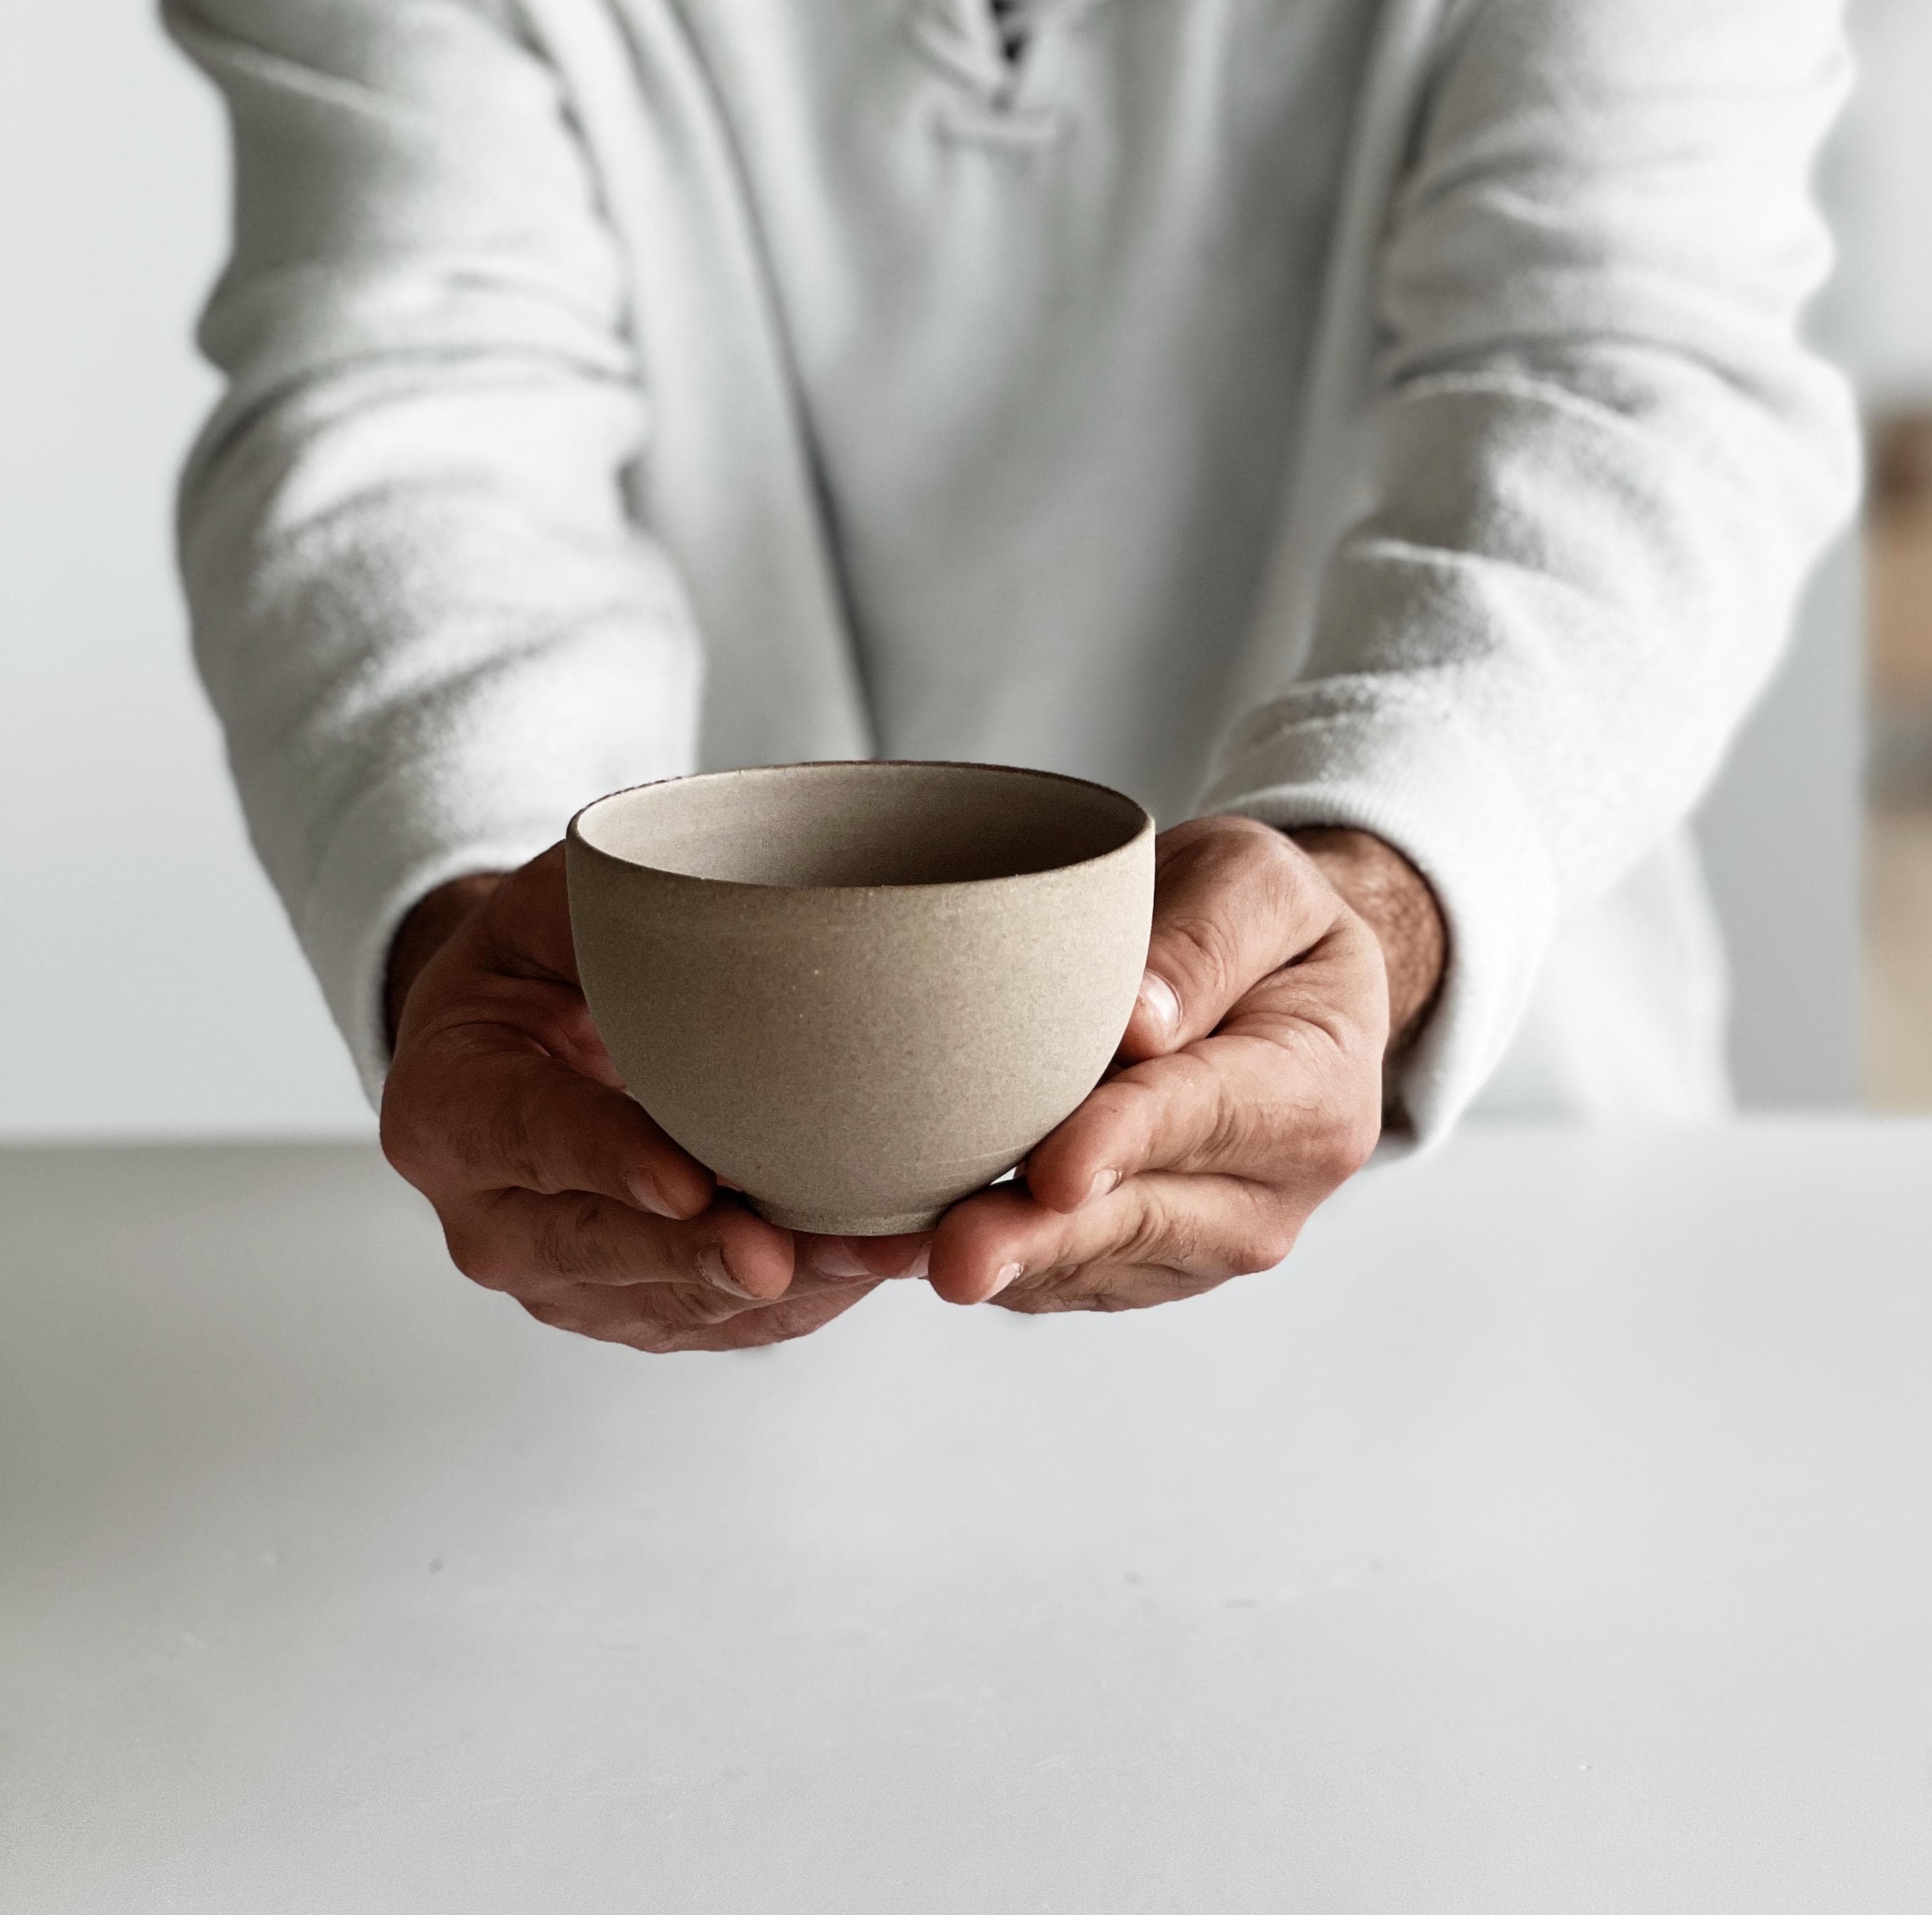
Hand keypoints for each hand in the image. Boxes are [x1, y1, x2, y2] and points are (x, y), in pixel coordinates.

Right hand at [379, 845, 928, 1352]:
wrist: (519, 1041)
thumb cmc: (536, 964)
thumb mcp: (542, 912)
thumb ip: (597, 920)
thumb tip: (703, 911)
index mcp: (450, 1107)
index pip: (530, 1134)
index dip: (609, 1160)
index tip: (685, 1183)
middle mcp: (492, 1216)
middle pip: (599, 1248)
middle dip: (696, 1257)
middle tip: (773, 1255)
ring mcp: (561, 1278)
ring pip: (671, 1300)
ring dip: (778, 1287)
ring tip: (867, 1257)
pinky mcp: (631, 1308)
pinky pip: (719, 1322)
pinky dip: (802, 1298)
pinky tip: (870, 1264)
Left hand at [922, 816, 1445, 1313]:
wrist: (1283, 991)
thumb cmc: (1261, 928)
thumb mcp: (1256, 884)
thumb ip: (1208, 938)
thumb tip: (1141, 1026)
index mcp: (1314, 1089)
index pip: (1210, 1114)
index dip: (1127, 1140)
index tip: (1057, 1166)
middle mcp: (1274, 1188)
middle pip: (1145, 1218)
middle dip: (1044, 1236)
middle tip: (955, 1254)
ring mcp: (1210, 1240)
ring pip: (1096, 1263)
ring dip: (1000, 1261)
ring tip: (897, 1256)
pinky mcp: (1148, 1266)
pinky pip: (1067, 1281)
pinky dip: (993, 1268)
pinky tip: (907, 1255)